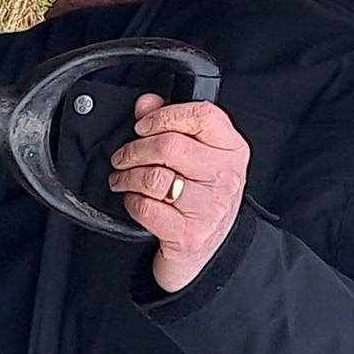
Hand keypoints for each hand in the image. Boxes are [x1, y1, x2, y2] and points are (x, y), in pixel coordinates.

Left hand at [112, 93, 250, 292]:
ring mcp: (208, 207)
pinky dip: (131, 202)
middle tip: (123, 157)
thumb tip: (146, 102)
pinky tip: (134, 200)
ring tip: (122, 179)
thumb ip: (173, 125)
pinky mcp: (187, 233)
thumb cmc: (203, 198)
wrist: (210, 252)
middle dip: (134, 149)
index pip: (203, 116)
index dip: (165, 115)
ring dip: (127, 177)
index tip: (144, 125)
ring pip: (154, 178)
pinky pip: (146, 208)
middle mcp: (225, 177)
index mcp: (232, 150)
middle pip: (170, 146)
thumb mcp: (199, 158)